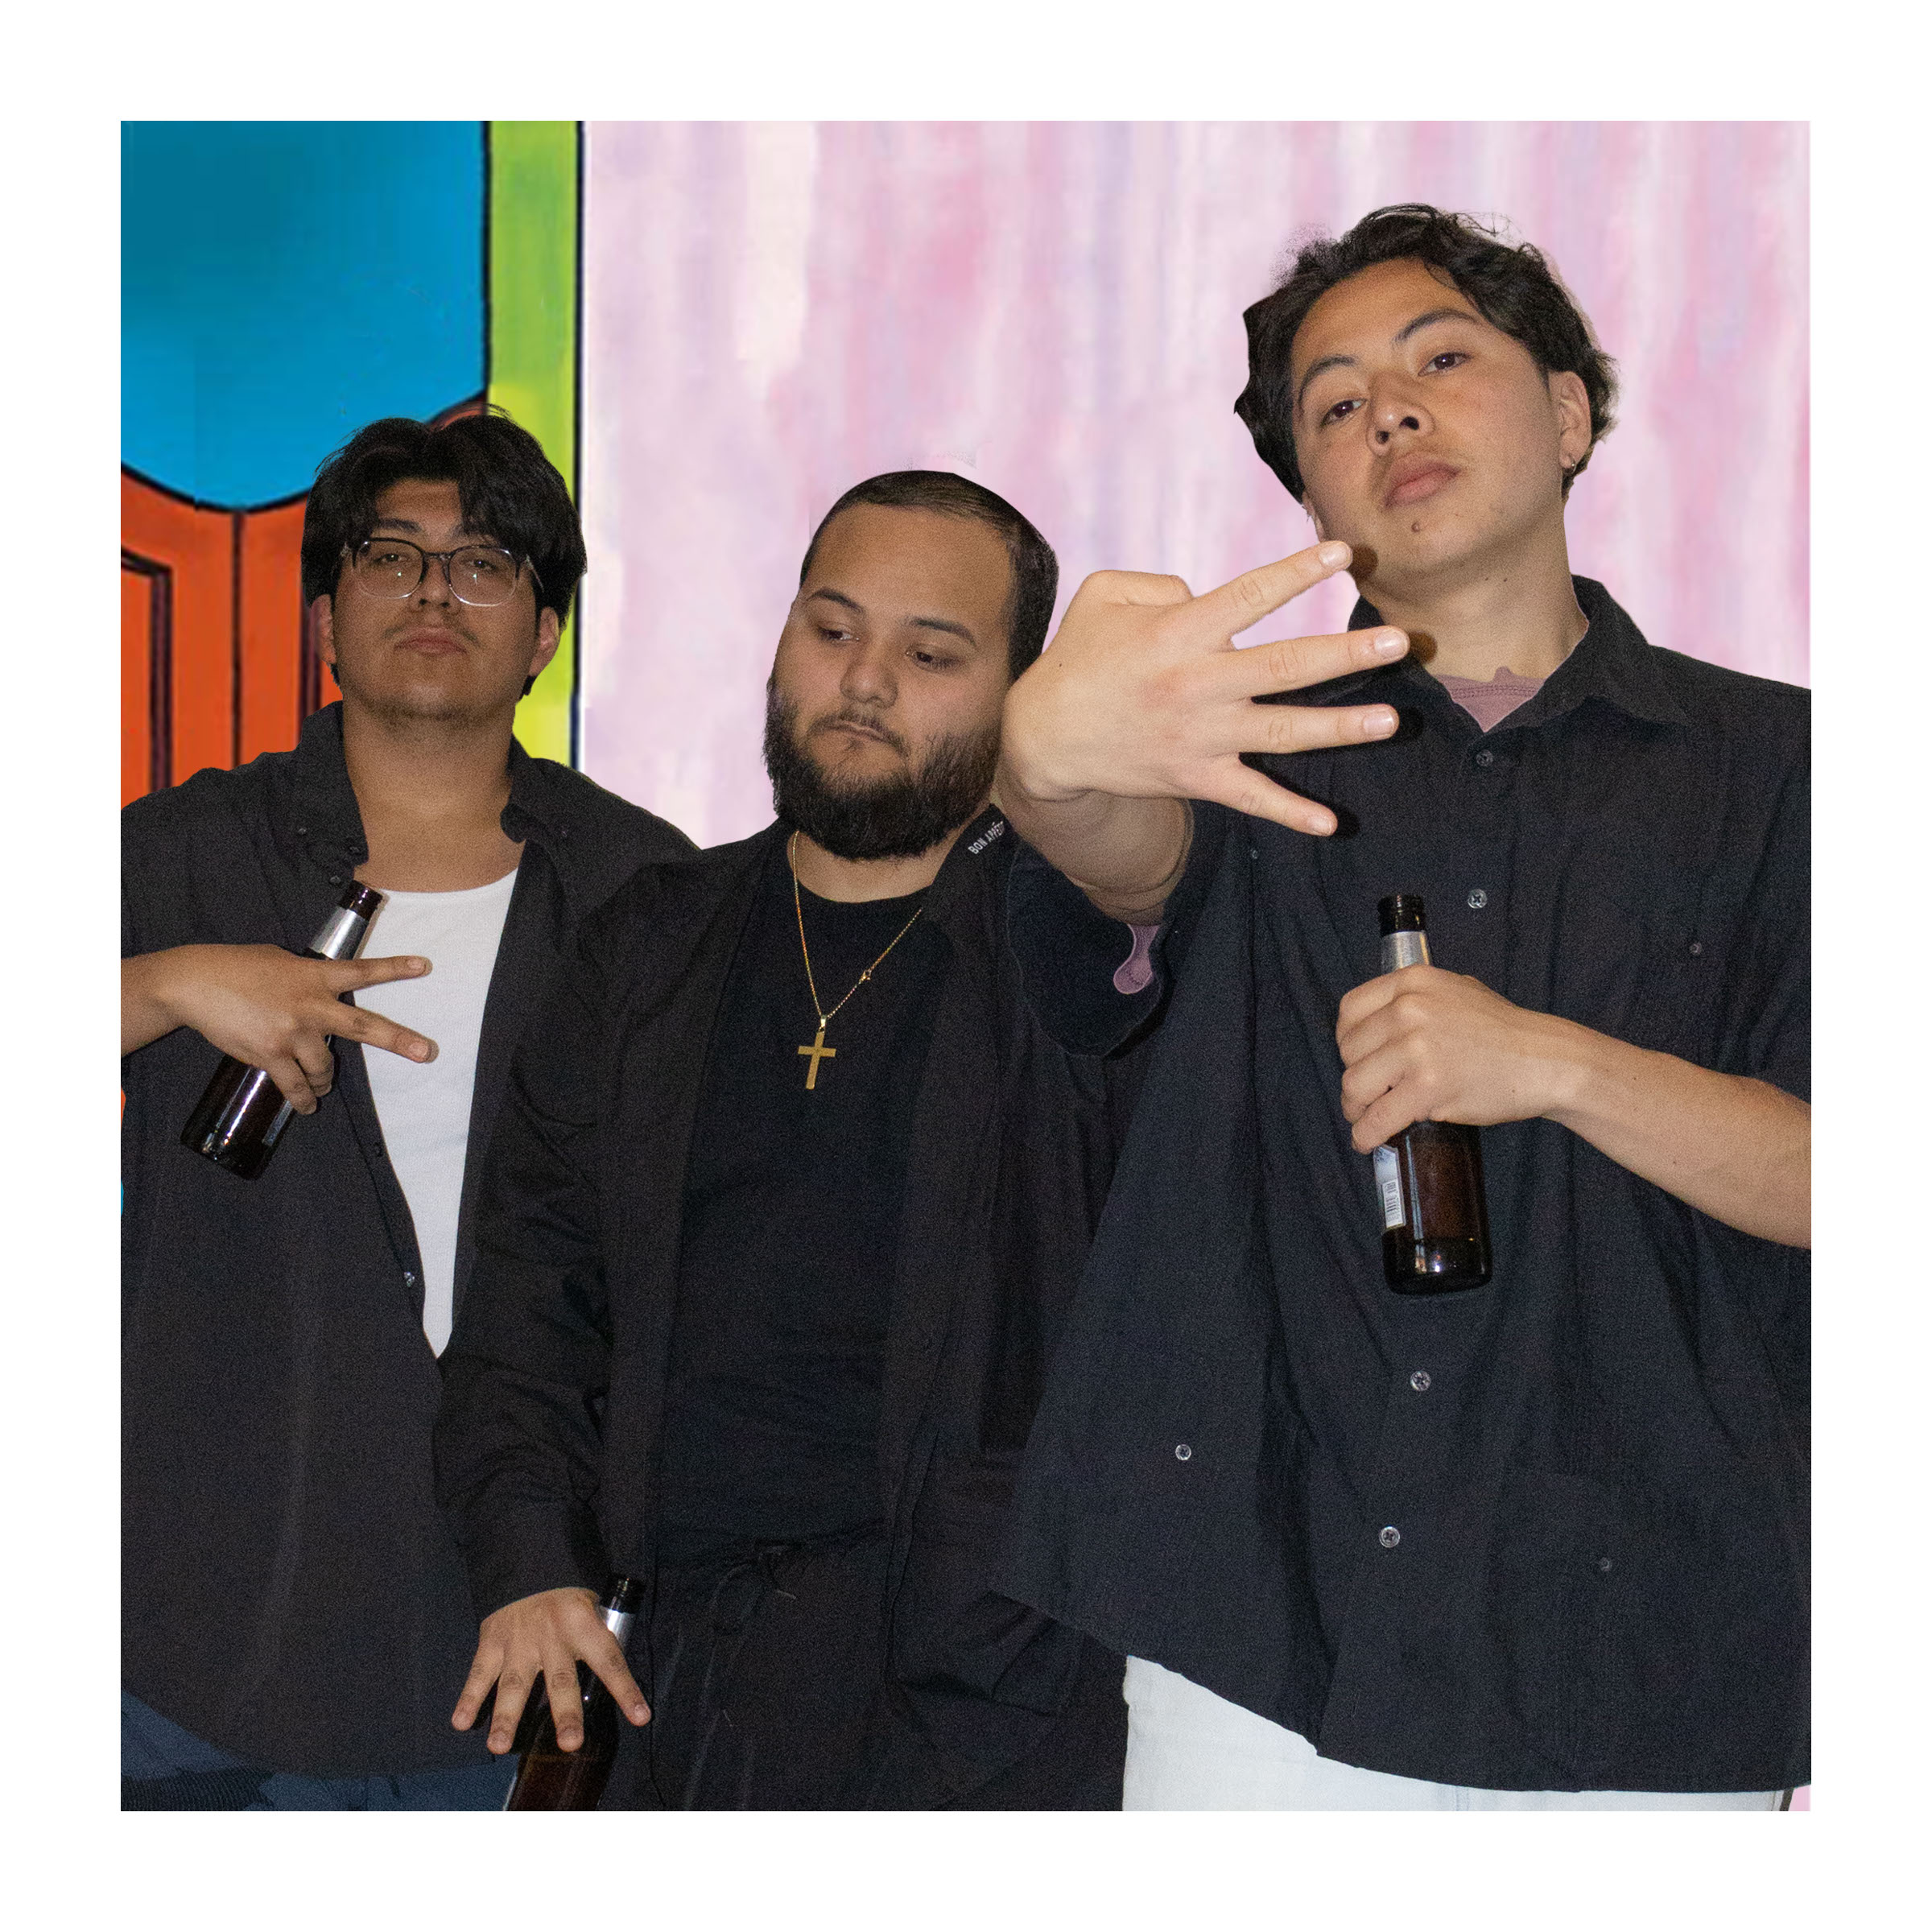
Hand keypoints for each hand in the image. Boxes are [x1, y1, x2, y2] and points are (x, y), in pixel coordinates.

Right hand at [124, 943, 437, 1109]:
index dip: (393, 968)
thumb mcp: (281, 961)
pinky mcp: (270, 1055)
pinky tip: (309, 1106)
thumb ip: (308, 976)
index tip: (423, 966)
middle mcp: (310, 1006)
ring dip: (326, 1080)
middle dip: (398, 1040)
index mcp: (314, 976)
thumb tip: (321, 990)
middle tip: (425, 1052)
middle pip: (362, 1026)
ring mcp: (291, 1033)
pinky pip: (296, 1086)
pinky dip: (304, 1098)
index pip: (361, 972)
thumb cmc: (237, 967)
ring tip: (323, 1086)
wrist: (195, 984)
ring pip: (325, 1067)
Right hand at [452, 1587, 650, 1753]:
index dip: (626, 1689)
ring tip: (500, 1745)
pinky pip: (479, 1673)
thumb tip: (617, 1682)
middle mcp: (552, 1636)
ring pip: (514, 1683)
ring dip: (507, 1716)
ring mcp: (519, 1641)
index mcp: (583, 1625)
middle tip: (571, 1744)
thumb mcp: (593, 1609)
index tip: (641, 1717)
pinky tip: (462, 1722)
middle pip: (561, 1680)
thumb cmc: (568, 1599)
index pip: (610, 1660)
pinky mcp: (492, 1641)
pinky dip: (469, 1698)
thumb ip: (600, 1640)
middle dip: (566, 1714)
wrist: (528, 1564)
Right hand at [1000, 540, 1405, 836]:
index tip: (1345, 554)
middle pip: (1284, 668)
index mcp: (1178, 633)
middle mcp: (1197, 685)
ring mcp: (1200, 736)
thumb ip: (1161, 581)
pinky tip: (1329, 823)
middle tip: (1399, 642)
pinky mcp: (1196, 777)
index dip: (1299, 572)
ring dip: (1339, 729)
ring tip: (1389, 721)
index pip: (1250, 597)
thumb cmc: (1080, 657)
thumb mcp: (1104, 596)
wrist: (1046, 737)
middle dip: (1345, 654)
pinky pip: (1250, 798)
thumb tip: (1205, 592)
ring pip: (1281, 733)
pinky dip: (1288, 813)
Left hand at [1336, 964, 1584, 1151]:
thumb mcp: (1455, 991)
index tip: (1353, 1058)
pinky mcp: (1427, 1087)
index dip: (1346, 1040)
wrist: (1545, 1060)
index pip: (1350, 1010)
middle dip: (1355, 1077)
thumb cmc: (1503, 1031)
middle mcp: (1409, 1009)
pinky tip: (1367, 1141)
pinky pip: (1378, 1117)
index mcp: (1412, 983)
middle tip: (1366, 1095)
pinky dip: (1366, 1135)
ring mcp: (1417, 1047)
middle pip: (1350, 1051)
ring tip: (1365, 1117)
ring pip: (1355, 1085)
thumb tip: (1377, 1025)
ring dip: (1355, 1108)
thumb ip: (1416, 1000)